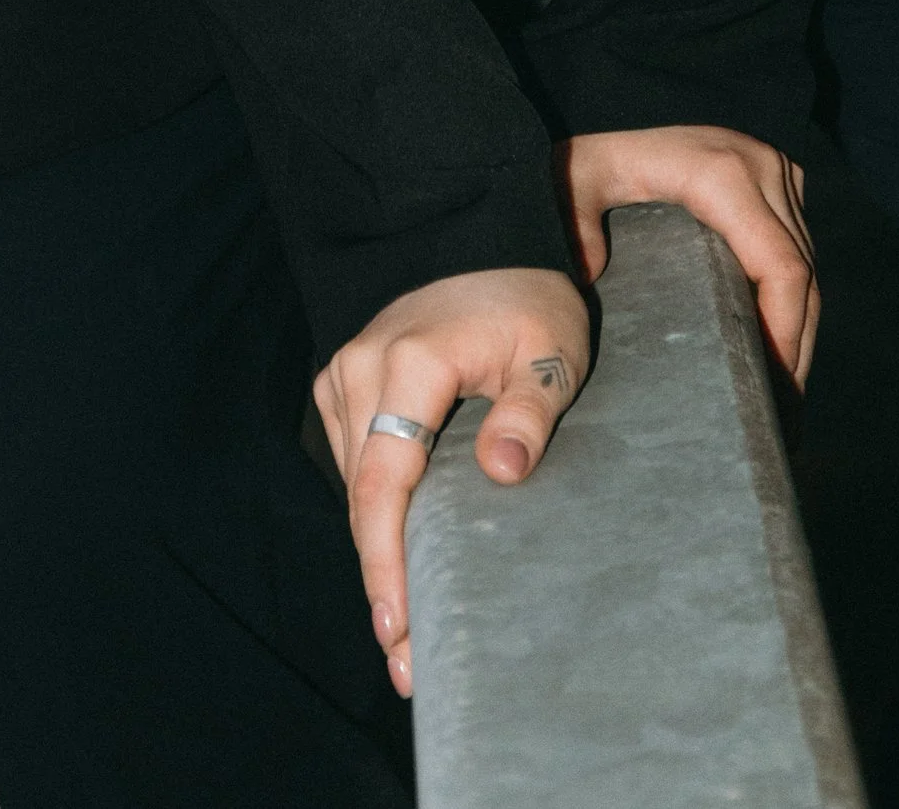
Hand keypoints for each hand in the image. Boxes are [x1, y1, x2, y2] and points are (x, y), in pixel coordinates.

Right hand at [314, 264, 590, 696]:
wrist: (487, 234)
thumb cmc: (529, 294)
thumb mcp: (552, 346)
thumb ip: (530, 408)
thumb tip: (502, 472)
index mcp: (409, 364)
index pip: (385, 482)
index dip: (388, 562)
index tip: (399, 628)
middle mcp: (361, 367)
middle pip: (365, 498)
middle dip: (384, 582)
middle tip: (409, 664)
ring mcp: (345, 371)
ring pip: (357, 484)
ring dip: (378, 553)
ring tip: (407, 631)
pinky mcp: (346, 380)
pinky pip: (357, 460)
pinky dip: (376, 512)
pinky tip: (398, 562)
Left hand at [560, 124, 818, 388]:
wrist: (611, 108)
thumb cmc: (590, 157)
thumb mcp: (577, 186)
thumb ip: (575, 227)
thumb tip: (592, 275)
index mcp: (723, 174)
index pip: (781, 268)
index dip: (785, 335)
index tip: (772, 393)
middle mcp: (761, 168)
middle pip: (802, 276)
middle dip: (796, 350)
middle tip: (781, 419)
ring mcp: (774, 171)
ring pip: (806, 267)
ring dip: (800, 331)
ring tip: (781, 398)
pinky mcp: (776, 181)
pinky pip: (796, 249)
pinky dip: (793, 302)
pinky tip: (777, 349)